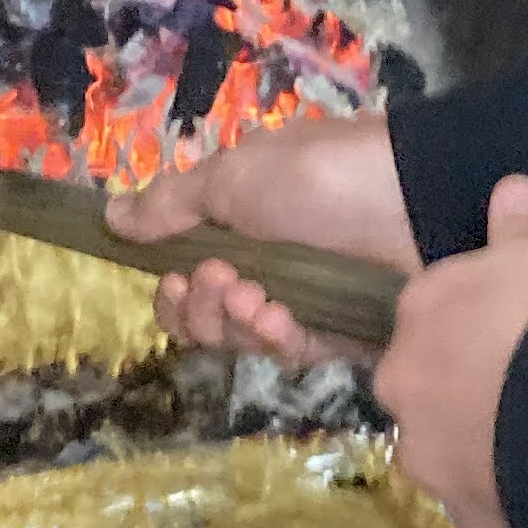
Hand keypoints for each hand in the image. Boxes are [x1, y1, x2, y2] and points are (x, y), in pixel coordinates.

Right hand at [103, 109, 418, 370]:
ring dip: (234, 320)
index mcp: (240, 224)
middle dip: (201, 306)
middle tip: (223, 280)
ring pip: (240, 338)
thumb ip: (172, 205)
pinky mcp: (337, 334)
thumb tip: (110, 217)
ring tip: (257, 295)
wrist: (417, 201)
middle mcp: (266, 266)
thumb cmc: (322, 176)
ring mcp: (302, 302)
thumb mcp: (236, 174)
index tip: (177, 276)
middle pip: (205, 317)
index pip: (185, 278)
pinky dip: (275, 337)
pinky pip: (288, 352)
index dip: (171, 290)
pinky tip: (281, 318)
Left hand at [373, 173, 527, 527]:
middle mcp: (407, 382)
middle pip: (430, 381)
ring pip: (453, 449)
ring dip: (490, 443)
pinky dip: (519, 494)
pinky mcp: (473, 526)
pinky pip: (493, 504)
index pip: (439, 304)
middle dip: (471, 383)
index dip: (486, 313)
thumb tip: (510, 196)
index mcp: (426, 303)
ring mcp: (433, 462)